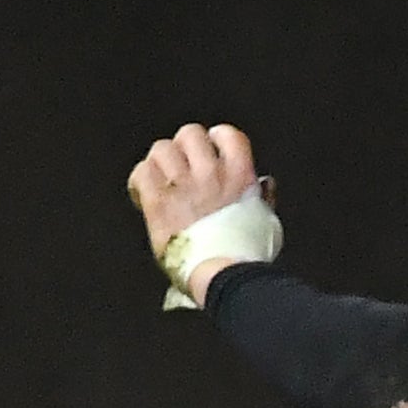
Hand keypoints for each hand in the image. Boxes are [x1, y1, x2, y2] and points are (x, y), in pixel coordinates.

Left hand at [126, 122, 273, 294]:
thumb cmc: (247, 253)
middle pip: (189, 134)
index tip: (212, 149)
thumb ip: (262, 197)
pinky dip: (142, 179)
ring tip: (163, 179)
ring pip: (161, 149)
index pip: (227, 134)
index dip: (216, 138)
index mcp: (241, 176)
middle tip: (183, 165)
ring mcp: (182, 186)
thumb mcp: (266, 220)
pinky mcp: (158, 201)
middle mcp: (211, 174)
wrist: (223, 273)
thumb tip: (264, 182)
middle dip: (184, 147)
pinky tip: (148, 193)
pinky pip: (141, 172)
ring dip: (160, 162)